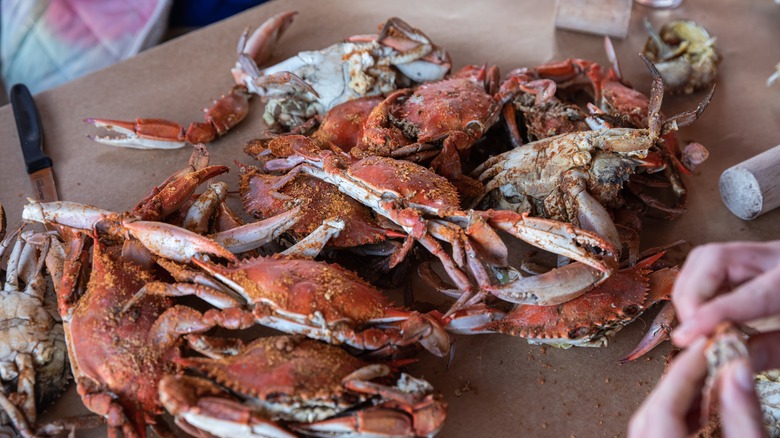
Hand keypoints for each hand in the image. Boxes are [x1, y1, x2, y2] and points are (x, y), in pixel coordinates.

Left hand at [629, 336, 768, 437]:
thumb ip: (743, 417)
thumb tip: (738, 370)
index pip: (663, 405)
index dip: (684, 370)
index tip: (703, 344)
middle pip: (653, 410)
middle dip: (679, 379)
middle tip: (706, 354)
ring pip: (653, 421)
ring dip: (680, 396)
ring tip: (709, 374)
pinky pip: (660, 432)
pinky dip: (680, 415)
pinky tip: (704, 404)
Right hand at [670, 240, 779, 346]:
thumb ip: (773, 351)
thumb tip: (729, 361)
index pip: (751, 293)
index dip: (714, 314)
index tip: (686, 336)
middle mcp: (776, 255)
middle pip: (713, 259)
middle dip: (692, 295)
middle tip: (689, 331)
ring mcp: (761, 252)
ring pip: (704, 258)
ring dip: (689, 291)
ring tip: (694, 323)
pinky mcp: (750, 257)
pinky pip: (708, 265)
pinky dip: (696, 288)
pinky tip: (702, 311)